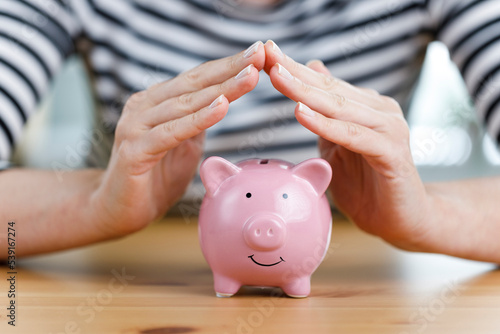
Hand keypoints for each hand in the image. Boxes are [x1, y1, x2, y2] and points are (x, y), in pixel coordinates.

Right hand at [90, 41, 264, 236]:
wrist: (116, 211)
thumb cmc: (153, 178)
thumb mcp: (184, 146)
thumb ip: (197, 123)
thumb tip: (221, 101)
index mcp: (156, 102)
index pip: (197, 79)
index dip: (228, 66)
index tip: (259, 53)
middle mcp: (144, 107)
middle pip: (193, 83)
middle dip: (230, 68)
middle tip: (259, 53)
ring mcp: (135, 127)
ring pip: (185, 104)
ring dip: (221, 89)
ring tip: (250, 75)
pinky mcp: (134, 151)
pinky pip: (171, 133)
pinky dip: (198, 119)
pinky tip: (221, 107)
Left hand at [263, 40, 432, 250]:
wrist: (399, 220)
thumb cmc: (364, 184)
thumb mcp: (335, 144)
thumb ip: (324, 113)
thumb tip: (313, 71)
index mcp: (365, 107)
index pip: (324, 83)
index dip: (294, 68)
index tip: (264, 52)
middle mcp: (379, 110)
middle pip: (329, 89)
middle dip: (294, 72)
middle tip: (265, 54)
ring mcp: (388, 129)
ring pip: (340, 107)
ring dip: (305, 92)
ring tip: (277, 77)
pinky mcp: (392, 152)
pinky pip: (354, 136)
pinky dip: (326, 125)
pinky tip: (301, 114)